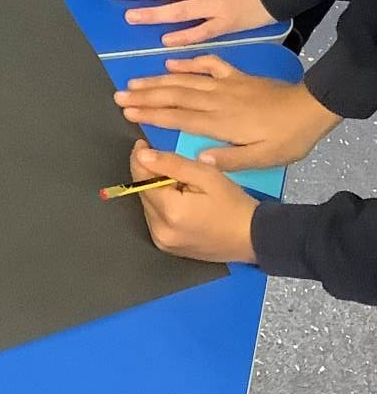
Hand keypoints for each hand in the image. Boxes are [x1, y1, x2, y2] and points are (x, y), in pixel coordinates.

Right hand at [115, 56, 338, 169]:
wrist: (311, 108)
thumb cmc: (286, 138)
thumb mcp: (263, 157)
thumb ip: (229, 159)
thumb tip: (197, 159)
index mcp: (219, 123)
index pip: (177, 117)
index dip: (151, 115)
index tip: (127, 113)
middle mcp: (216, 100)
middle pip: (174, 97)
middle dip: (144, 96)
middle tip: (118, 96)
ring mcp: (225, 85)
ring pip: (184, 81)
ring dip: (157, 81)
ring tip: (133, 82)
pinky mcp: (236, 76)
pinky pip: (208, 65)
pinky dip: (188, 63)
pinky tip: (171, 63)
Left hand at [128, 141, 258, 266]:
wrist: (253, 238)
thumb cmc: (234, 205)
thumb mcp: (207, 176)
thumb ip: (171, 164)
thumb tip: (141, 156)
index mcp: (169, 211)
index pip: (141, 179)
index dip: (140, 159)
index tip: (143, 146)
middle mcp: (159, 230)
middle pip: (143, 193)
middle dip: (152, 176)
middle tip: (174, 168)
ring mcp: (162, 241)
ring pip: (148, 206)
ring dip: (158, 192)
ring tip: (183, 187)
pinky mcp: (167, 247)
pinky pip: (156, 220)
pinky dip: (163, 208)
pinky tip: (182, 203)